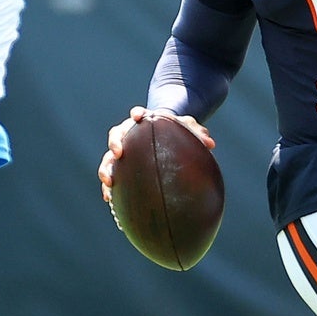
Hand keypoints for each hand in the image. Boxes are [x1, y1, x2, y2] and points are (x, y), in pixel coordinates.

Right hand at [98, 106, 214, 204]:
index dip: (136, 114)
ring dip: (106, 171)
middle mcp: (127, 135)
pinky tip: (109, 201)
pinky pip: (112, 177)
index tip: (138, 116)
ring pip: (108, 160)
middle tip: (117, 153)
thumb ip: (195, 132)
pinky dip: (109, 189)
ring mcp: (121, 152)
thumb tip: (210, 144)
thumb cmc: (174, 131)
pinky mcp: (119, 168)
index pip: (137, 114)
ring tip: (109, 184)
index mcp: (142, 122)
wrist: (162, 137)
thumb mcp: (186, 128)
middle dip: (114, 144)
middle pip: (115, 136)